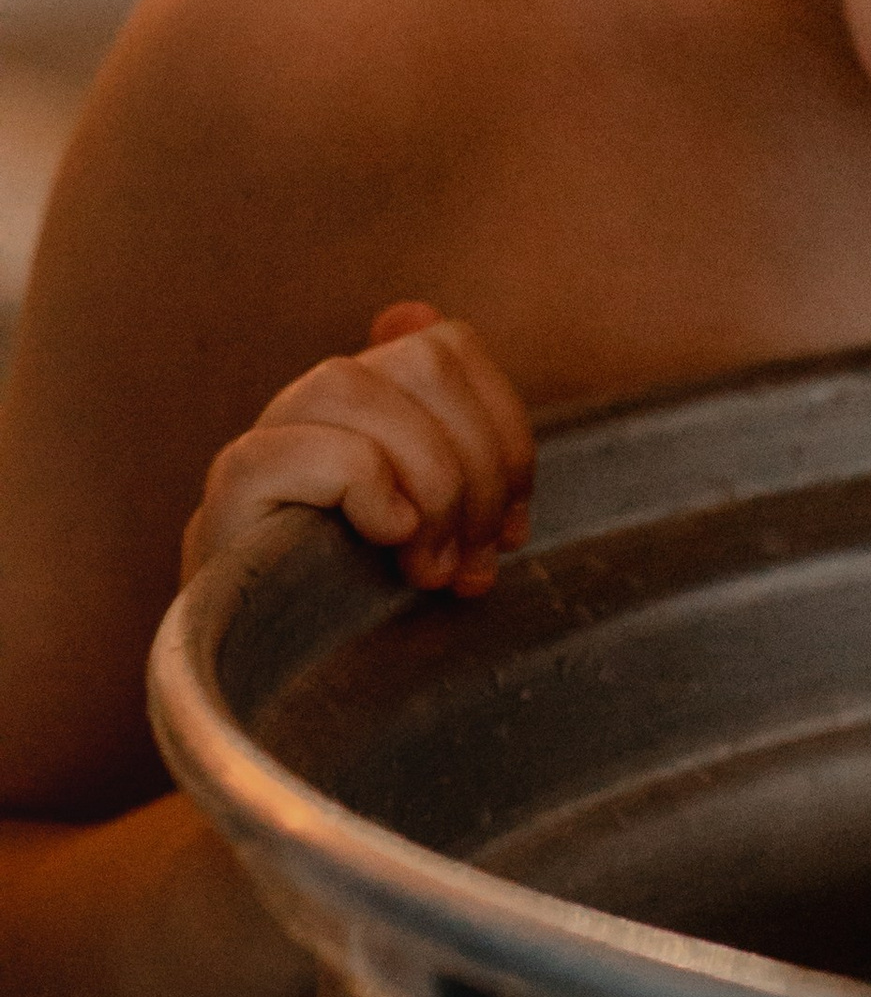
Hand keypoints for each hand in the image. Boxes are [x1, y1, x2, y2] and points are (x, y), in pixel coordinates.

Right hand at [185, 304, 534, 595]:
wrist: (269, 686)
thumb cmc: (358, 603)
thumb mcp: (431, 520)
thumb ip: (448, 435)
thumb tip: (409, 310)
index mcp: (368, 399)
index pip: (447, 344)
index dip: (505, 427)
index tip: (515, 525)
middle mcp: (312, 404)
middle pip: (421, 360)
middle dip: (477, 467)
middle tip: (477, 560)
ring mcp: (264, 441)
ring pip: (355, 386)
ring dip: (428, 480)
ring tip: (431, 567)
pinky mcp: (228, 494)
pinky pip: (299, 450)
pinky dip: (364, 487)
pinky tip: (387, 540)